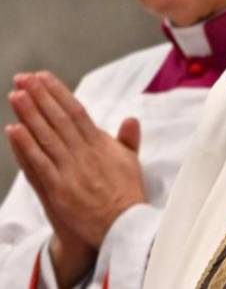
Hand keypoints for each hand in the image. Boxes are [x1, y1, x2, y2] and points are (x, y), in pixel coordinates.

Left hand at [5, 71, 145, 285]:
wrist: (122, 226)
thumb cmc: (127, 195)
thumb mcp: (132, 163)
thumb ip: (128, 140)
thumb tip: (131, 118)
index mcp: (101, 144)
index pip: (76, 111)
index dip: (58, 93)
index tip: (44, 77)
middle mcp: (84, 153)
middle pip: (59, 119)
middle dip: (40, 97)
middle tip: (24, 78)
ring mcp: (70, 170)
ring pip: (46, 137)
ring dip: (30, 114)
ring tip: (15, 95)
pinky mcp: (58, 189)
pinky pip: (39, 164)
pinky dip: (26, 146)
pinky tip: (14, 130)